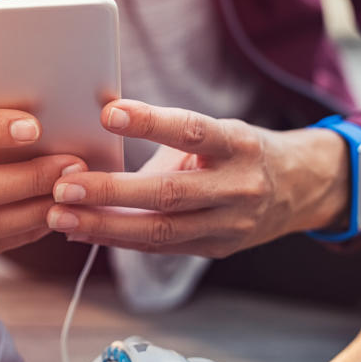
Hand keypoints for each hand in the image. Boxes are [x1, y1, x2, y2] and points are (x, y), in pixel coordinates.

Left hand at [45, 99, 347, 257]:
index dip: (150, 122)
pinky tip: (83, 231)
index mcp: (238, 145)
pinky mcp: (217, 249)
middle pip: (169, 194)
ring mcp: (230, 225)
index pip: (192, 131)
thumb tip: (99, 136)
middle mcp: (238, 187)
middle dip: (111, 192)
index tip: (109, 112)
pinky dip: (118, 239)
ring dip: (104, 226)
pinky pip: (161, 247)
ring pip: (161, 231)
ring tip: (60, 217)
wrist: (300, 188)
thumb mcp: (216, 133)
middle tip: (64, 186)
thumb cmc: (240, 151)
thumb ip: (166, 138)